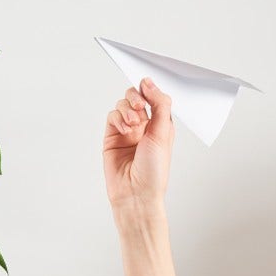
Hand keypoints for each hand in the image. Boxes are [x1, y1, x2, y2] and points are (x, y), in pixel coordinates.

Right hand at [103, 78, 174, 211]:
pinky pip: (112, 116)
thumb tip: (149, 83)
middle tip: (140, 105)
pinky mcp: (112, 137)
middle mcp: (144, 126)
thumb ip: (159, 105)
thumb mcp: (163, 133)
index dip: (149, 90)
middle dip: (136, 97)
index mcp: (161, 125)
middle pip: (135, 97)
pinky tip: (125, 129)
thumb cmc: (154, 170)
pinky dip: (118, 118)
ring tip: (134, 124)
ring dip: (127, 110)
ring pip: (122, 105)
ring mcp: (127, 131)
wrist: (136, 193)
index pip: (153, 98)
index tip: (146, 85)